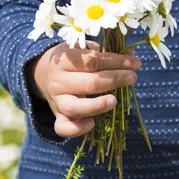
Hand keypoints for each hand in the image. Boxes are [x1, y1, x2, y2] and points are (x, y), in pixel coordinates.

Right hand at [27, 40, 141, 138]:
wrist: (43, 73)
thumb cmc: (72, 60)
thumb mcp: (84, 49)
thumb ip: (107, 52)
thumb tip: (131, 56)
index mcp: (64, 59)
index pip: (94, 61)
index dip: (117, 62)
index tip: (135, 63)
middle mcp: (58, 80)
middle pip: (89, 83)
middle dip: (115, 80)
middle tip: (132, 77)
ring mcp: (56, 100)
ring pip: (75, 107)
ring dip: (97, 105)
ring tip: (115, 101)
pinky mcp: (57, 116)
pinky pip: (64, 127)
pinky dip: (77, 129)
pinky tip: (92, 124)